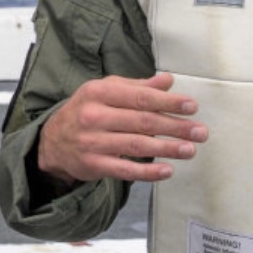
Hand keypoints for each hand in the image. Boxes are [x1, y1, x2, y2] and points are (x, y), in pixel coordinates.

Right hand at [37, 72, 207, 184]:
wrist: (52, 141)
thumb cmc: (86, 111)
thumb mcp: (106, 92)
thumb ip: (137, 87)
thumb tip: (168, 81)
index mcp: (98, 92)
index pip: (139, 97)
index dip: (168, 102)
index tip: (191, 107)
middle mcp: (93, 115)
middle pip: (141, 121)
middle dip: (175, 126)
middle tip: (200, 132)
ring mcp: (92, 141)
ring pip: (136, 145)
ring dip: (167, 148)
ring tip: (190, 150)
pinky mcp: (92, 164)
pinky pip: (125, 170)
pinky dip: (147, 172)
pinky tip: (167, 171)